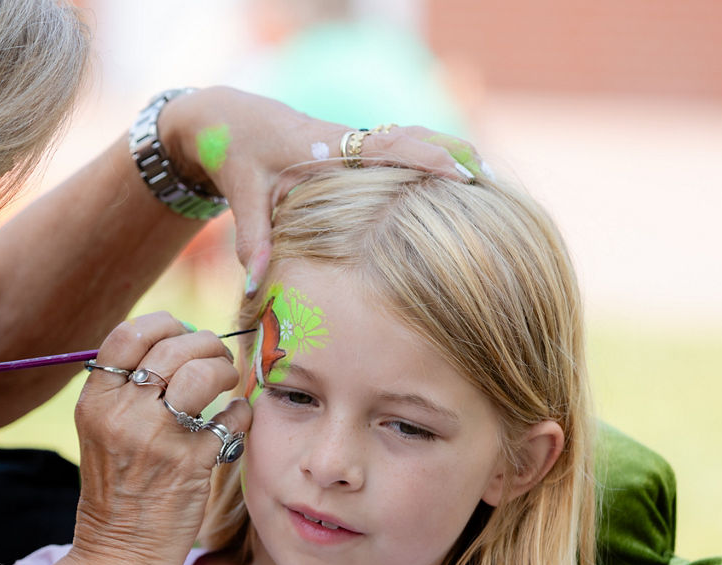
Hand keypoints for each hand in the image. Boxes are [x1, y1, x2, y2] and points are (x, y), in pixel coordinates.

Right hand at [71, 312, 251, 564]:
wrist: (118, 557)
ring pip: (203, 372)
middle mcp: (123, 414)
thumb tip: (180, 341)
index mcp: (96, 402)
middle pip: (173, 346)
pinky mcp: (193, 464)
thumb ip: (128, 391)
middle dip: (205, 344)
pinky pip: (233, 415)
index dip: (164, 324)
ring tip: (227, 382)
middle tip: (217, 359)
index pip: (129, 334)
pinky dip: (241, 412)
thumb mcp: (103, 434)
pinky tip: (235, 420)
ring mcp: (158, 439)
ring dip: (225, 369)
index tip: (182, 333)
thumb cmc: (117, 492)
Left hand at [157, 86, 484, 286]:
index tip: (461, 174)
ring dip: (444, 156)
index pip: (387, 147)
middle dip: (451, 154)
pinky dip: (426, 161)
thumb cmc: (237, 153)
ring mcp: (353, 143)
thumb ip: (252, 238)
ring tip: (486, 184)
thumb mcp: (243, 192)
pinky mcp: (353, 151)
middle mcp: (347, 138)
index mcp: (327, 143)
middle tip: (491, 180)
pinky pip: (398, 150)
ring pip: (410, 141)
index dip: (426, 158)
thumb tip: (256, 287)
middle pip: (412, 138)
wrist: (230, 121)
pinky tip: (452, 185)